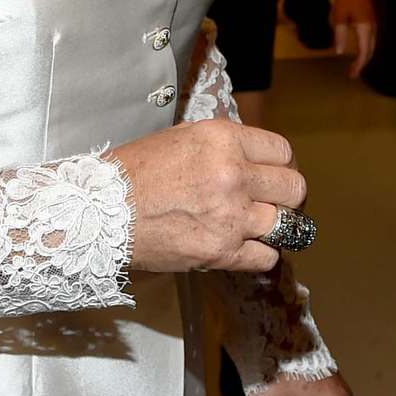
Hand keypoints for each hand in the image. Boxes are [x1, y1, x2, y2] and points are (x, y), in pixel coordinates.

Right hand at [109, 119, 306, 274]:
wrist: (100, 212)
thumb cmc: (136, 172)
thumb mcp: (185, 138)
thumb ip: (226, 146)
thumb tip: (254, 158)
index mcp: (225, 140)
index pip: (283, 152)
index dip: (282, 165)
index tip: (275, 175)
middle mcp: (233, 175)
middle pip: (294, 188)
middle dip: (288, 196)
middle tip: (274, 202)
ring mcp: (230, 216)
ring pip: (286, 224)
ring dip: (275, 226)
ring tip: (259, 226)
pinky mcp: (220, 251)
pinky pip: (267, 257)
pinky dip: (262, 255)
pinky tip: (248, 248)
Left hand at [329, 0, 375, 79]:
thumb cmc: (346, 0)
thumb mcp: (339, 17)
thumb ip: (340, 35)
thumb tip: (340, 52)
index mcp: (365, 29)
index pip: (364, 52)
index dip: (359, 64)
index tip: (352, 74)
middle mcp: (373, 29)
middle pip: (370, 51)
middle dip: (362, 63)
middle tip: (353, 73)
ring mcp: (374, 25)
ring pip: (372, 46)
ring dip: (365, 57)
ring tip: (356, 65)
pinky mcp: (372, 21)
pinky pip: (372, 40)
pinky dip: (367, 49)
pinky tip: (360, 51)